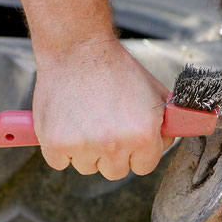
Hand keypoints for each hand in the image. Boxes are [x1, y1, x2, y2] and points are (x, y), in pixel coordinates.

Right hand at [32, 38, 173, 179]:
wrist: (78, 49)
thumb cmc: (119, 70)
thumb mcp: (156, 94)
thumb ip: (166, 126)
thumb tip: (167, 144)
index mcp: (143, 136)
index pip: (144, 167)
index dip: (139, 152)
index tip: (130, 138)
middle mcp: (114, 145)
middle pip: (116, 172)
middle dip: (114, 154)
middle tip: (107, 126)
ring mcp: (83, 146)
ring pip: (88, 167)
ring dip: (87, 151)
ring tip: (87, 119)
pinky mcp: (54, 143)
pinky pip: (60, 162)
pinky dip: (61, 148)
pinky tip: (68, 123)